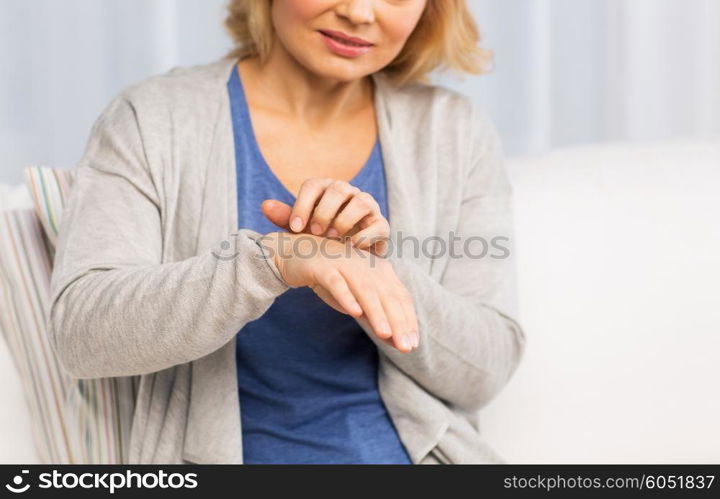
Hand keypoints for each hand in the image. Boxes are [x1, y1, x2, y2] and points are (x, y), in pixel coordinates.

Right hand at [260, 232, 418, 352]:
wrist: (298, 254)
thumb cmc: (334, 280)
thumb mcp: (358, 300)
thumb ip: (377, 317)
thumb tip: (398, 342)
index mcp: (380, 271)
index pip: (401, 297)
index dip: (408, 320)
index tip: (413, 344)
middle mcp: (367, 266)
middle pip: (387, 295)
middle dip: (398, 322)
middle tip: (405, 346)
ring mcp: (346, 264)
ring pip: (365, 289)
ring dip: (376, 312)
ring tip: (385, 334)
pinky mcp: (324, 267)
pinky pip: (337, 282)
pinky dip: (346, 296)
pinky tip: (354, 312)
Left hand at [261, 178, 389, 256]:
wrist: (346, 262)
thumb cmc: (320, 241)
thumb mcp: (302, 231)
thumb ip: (286, 219)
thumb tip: (264, 206)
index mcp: (326, 190)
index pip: (313, 185)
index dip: (303, 205)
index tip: (295, 228)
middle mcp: (349, 193)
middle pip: (339, 188)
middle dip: (325, 210)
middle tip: (315, 232)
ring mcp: (368, 207)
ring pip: (362, 201)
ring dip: (345, 220)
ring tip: (333, 238)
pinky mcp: (382, 225)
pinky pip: (378, 225)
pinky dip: (365, 236)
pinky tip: (350, 248)